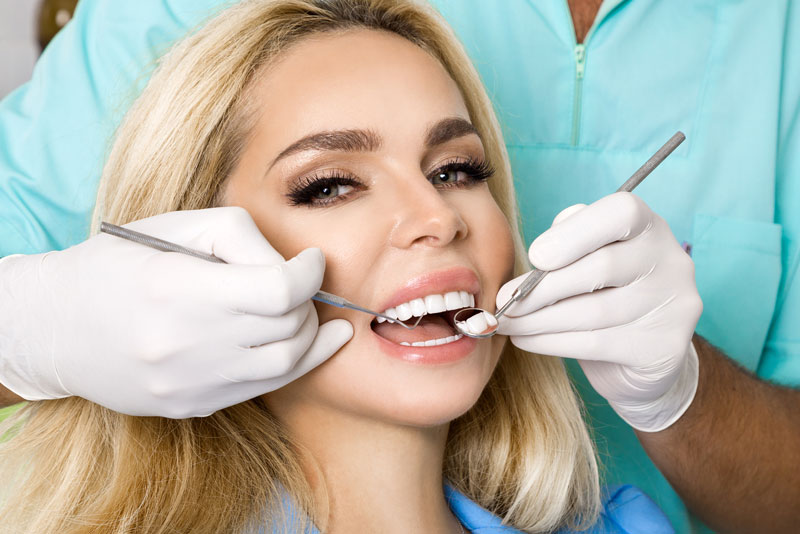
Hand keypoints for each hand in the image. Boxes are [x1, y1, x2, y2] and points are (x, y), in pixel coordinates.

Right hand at [0, 207, 352, 417]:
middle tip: (300, 283)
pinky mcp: (193, 405)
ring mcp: (191, 383)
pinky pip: (263, 388)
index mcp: (179, 289)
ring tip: (312, 314)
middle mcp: (186, 344)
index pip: (278, 290)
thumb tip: (292, 267)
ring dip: (308, 335)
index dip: (309, 273)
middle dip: (308, 300)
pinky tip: (308, 345)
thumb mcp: (175, 227)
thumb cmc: (116, 265)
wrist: (55, 328)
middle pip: (287, 327)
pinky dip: (293, 364)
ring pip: (286, 365)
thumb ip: (242, 238)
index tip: (312, 260)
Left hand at [496, 193, 701, 431]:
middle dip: (543, 287)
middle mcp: (670, 260)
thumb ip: (567, 240)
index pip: (621, 213)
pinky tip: (525, 339)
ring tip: (508, 322)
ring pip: (594, 312)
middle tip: (505, 300)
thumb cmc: (604, 291)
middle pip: (602, 267)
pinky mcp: (665, 348)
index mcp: (649, 226)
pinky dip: (550, 341)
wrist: (643, 356)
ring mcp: (674, 305)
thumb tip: (537, 257)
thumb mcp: (587, 256)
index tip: (535, 256)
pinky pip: (596, 344)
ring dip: (539, 319)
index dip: (573, 233)